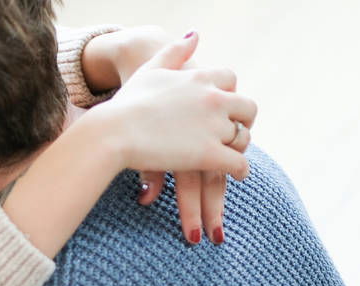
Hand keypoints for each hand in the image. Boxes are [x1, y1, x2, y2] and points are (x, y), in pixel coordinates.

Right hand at [86, 32, 256, 243]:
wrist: (113, 132)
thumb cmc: (126, 104)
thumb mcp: (150, 69)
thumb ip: (174, 51)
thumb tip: (194, 35)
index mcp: (199, 77)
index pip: (229, 80)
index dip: (228, 94)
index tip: (223, 105)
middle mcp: (213, 98)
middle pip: (246, 108)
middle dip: (243, 121)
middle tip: (236, 133)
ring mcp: (213, 127)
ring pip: (243, 137)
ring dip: (239, 147)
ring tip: (233, 156)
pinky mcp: (209, 154)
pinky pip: (238, 163)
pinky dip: (241, 170)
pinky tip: (238, 175)